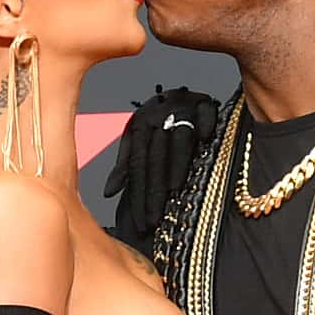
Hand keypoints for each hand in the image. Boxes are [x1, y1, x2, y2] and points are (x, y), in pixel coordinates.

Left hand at [103, 84, 219, 241]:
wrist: (174, 92)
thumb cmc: (153, 122)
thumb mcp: (135, 141)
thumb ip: (125, 166)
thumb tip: (108, 193)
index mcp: (139, 127)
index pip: (137, 166)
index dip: (138, 196)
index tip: (140, 222)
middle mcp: (158, 117)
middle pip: (155, 158)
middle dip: (153, 192)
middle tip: (154, 220)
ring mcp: (182, 109)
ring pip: (178, 138)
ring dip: (177, 162)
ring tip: (174, 189)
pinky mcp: (204, 101)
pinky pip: (206, 111)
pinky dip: (207, 122)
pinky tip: (207, 138)